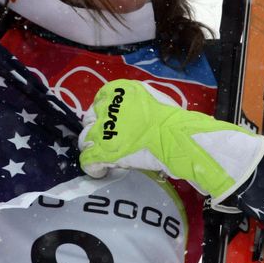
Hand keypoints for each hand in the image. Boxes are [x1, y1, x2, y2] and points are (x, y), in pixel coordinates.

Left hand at [79, 79, 263, 207]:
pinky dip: (92, 167)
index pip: (100, 100)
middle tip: (109, 142)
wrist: (178, 137)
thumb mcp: (153, 99)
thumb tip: (132, 115)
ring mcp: (103, 129)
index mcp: (119, 90)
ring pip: (85, 139)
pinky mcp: (103, 152)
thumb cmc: (173, 120)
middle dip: (97, 130)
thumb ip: (136, 104)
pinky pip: (87, 160)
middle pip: (90, 119)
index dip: (104, 114)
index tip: (112, 124)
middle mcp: (107, 107)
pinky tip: (101, 171)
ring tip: (104, 157)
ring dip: (93, 148)